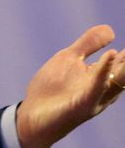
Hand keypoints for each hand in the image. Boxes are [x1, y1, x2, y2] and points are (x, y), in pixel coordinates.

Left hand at [16, 25, 124, 147]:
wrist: (31, 117)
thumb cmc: (51, 89)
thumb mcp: (70, 59)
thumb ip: (88, 44)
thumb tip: (111, 31)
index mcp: (103, 77)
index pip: (122, 61)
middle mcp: (104, 88)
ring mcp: (95, 97)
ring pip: (119, 79)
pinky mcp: (82, 105)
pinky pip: (97, 87)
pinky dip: (104, 71)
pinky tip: (110, 55)